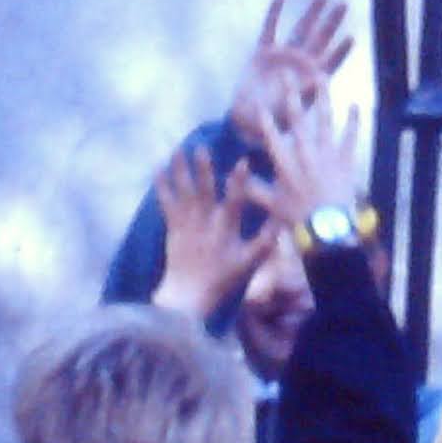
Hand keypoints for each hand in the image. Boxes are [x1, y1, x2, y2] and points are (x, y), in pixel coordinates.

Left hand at [151, 137, 268, 321]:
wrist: (188, 296)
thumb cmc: (222, 280)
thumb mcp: (249, 262)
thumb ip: (265, 240)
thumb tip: (283, 219)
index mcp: (226, 229)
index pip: (235, 202)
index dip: (239, 182)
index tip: (242, 162)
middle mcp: (205, 223)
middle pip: (204, 192)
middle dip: (203, 169)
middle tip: (201, 146)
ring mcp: (187, 224)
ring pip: (184, 193)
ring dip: (180, 170)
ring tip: (177, 149)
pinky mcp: (173, 227)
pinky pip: (166, 203)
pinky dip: (162, 185)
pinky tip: (158, 168)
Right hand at [229, 0, 357, 164]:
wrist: (247, 118)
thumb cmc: (271, 119)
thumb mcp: (290, 109)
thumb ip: (305, 94)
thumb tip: (320, 80)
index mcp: (312, 79)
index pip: (331, 61)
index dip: (341, 50)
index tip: (351, 37)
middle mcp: (301, 64)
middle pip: (321, 38)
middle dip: (332, 21)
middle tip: (343, 3)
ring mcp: (284, 55)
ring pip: (301, 28)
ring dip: (312, 11)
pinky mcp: (264, 51)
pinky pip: (270, 27)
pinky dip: (275, 12)